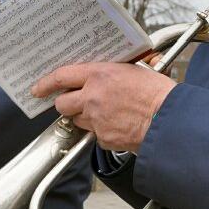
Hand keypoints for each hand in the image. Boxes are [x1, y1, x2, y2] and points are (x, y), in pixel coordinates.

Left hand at [31, 62, 175, 153]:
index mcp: (100, 75)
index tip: (38, 88)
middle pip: (63, 104)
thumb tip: (109, 71)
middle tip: (76, 103)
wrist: (170, 122)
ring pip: (78, 121)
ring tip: (107, 113)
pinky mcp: (103, 138)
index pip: (61, 77)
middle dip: (66, 104)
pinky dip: (103, 132)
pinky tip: (118, 126)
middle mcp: (93, 97)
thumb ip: (116, 71)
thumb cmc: (160, 95)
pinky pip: (95, 136)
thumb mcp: (138, 70)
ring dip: (85, 117)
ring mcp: (96, 120)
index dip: (46, 83)